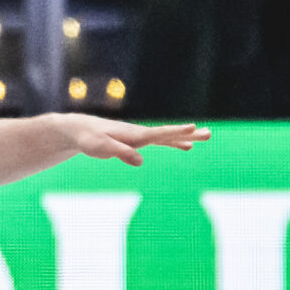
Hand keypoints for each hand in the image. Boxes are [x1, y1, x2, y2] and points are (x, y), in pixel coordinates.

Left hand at [65, 116, 208, 167]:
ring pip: (168, 137)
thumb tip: (140, 161)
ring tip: (205, 136)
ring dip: (187, 137)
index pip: (159, 134)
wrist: (80, 130)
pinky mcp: (137, 140)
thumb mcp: (102, 149)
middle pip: (169, 134)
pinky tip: (186, 147)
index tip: (193, 128)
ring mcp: (140, 136)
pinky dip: (174, 143)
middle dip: (189, 134)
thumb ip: (121, 153)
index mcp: (135, 135)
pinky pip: (161, 141)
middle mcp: (141, 133)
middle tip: (209, 133)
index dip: (176, 133)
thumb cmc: (89, 139)